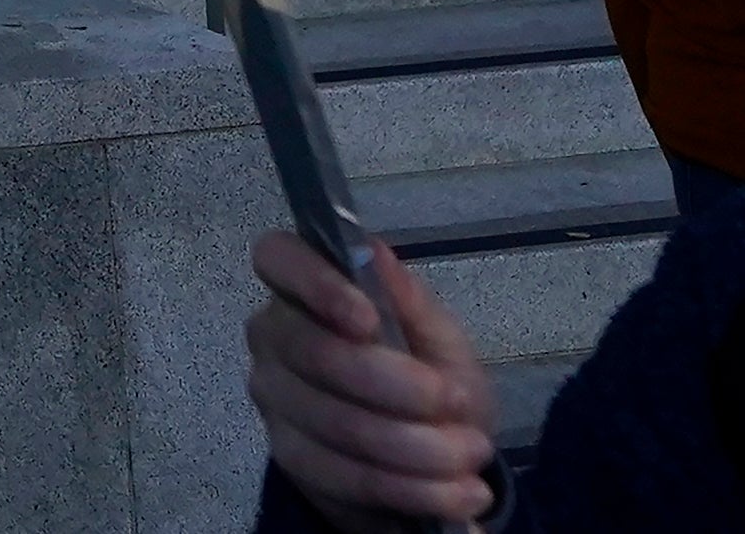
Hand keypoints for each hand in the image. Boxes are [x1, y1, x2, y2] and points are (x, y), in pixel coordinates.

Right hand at [246, 232, 501, 524]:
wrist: (428, 451)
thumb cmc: (428, 373)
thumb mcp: (436, 335)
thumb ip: (407, 298)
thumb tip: (374, 250)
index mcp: (301, 288)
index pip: (278, 259)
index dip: (316, 284)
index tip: (368, 319)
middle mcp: (273, 339)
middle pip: (314, 352)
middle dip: (396, 384)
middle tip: (459, 403)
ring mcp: (275, 402)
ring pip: (337, 423)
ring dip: (416, 446)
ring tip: (472, 454)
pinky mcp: (289, 462)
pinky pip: (347, 478)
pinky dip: (411, 488)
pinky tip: (456, 494)